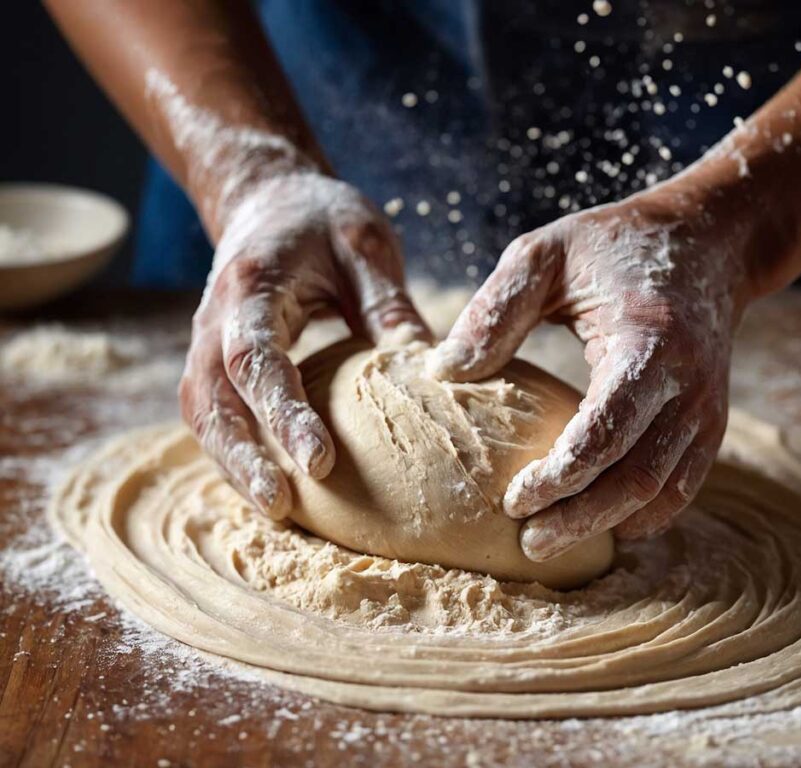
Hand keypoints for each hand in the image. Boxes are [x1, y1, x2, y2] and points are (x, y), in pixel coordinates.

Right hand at [180, 172, 429, 517]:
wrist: (269, 198)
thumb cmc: (321, 219)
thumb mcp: (364, 245)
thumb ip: (388, 303)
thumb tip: (435, 369)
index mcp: (251, 287)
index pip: (256, 358)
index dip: (282, 413)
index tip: (320, 461)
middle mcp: (215, 320)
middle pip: (211, 400)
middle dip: (242, 457)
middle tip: (282, 506)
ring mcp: (208, 343)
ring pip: (204, 415)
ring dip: (233, 465)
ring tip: (279, 511)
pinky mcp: (217, 362)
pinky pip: (216, 414)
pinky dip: (236, 451)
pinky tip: (273, 484)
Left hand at [430, 183, 753, 561]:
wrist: (708, 243)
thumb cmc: (615, 245)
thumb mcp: (546, 253)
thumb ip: (495, 308)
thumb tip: (443, 371)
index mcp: (649, 341)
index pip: (607, 429)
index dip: (561, 474)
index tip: (513, 500)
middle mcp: (689, 383)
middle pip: (638, 476)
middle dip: (582, 517)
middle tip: (528, 543)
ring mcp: (708, 408)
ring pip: (663, 491)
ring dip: (609, 525)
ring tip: (551, 542)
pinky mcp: (710, 422)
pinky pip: (682, 485)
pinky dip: (644, 515)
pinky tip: (602, 525)